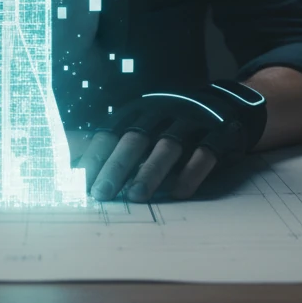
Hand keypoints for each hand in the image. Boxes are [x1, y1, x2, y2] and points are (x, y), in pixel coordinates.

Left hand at [77, 80, 267, 202]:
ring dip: (150, 171)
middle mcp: (163, 112)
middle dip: (117, 166)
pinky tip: (179, 193)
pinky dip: (191, 172)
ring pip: (167, 146)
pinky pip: (204, 152)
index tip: (83, 184)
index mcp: (139, 111)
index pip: (111, 132)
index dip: (96, 158)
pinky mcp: (219, 133)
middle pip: (135, 139)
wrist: (229, 106)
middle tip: (103, 194)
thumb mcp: (143, 125)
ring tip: (137, 196)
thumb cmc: (172, 125)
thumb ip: (112, 144)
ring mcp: (192, 121)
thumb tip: (71, 164)